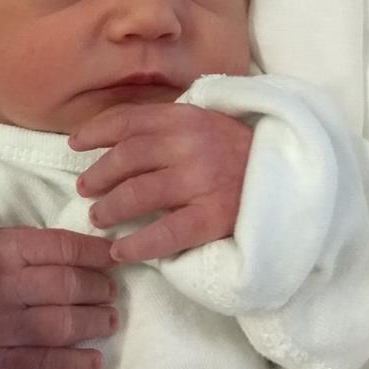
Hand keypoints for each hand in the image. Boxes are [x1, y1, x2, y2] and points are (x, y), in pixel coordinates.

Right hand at [0, 226, 118, 368]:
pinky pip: (44, 365)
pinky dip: (75, 363)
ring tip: (109, 321)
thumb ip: (26, 245)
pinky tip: (94, 360)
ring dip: (94, 323)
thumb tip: (83, 248)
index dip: (94, 253)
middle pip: (66, 286)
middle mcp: (1, 287)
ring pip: (61, 325)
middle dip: (97, 288)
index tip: (112, 258)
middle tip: (111, 292)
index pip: (60, 247)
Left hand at [69, 102, 251, 262]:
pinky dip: (137, 244)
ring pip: (138, 194)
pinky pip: (164, 234)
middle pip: (126, 159)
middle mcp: (190, 145)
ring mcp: (201, 181)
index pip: (129, 121)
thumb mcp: (205, 122)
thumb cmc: (240, 150)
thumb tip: (116, 138)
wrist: (292, 175)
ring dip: (110, 208)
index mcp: (185, 118)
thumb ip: (167, 124)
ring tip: (98, 218)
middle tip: (85, 190)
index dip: (96, 132)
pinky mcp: (213, 217)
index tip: (75, 145)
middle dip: (98, 176)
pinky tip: (120, 251)